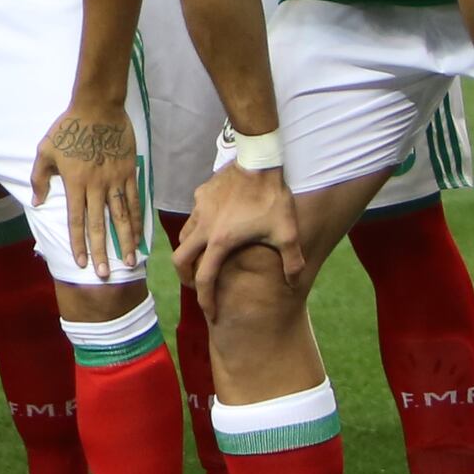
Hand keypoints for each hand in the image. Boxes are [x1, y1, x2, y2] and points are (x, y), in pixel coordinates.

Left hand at [36, 97, 145, 284]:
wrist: (97, 106)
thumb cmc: (68, 127)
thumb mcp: (45, 150)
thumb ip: (40, 178)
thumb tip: (36, 201)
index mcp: (74, 183)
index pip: (76, 221)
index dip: (78, 244)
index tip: (80, 263)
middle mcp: (96, 186)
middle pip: (99, 225)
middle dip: (101, 252)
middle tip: (105, 274)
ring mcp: (115, 180)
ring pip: (121, 216)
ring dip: (126, 241)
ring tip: (131, 261)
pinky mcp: (130, 171)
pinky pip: (135, 199)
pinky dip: (138, 217)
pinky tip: (141, 233)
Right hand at [174, 158, 305, 309]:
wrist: (258, 160)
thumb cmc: (273, 198)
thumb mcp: (287, 232)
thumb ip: (292, 261)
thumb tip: (294, 283)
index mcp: (220, 242)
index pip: (205, 279)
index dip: (206, 300)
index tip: (211, 313)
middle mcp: (203, 228)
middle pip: (179, 260)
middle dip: (184, 277)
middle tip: (196, 286)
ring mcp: (199, 209)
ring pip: (183, 237)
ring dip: (189, 252)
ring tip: (202, 258)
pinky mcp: (200, 194)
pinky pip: (193, 216)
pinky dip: (197, 228)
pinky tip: (213, 226)